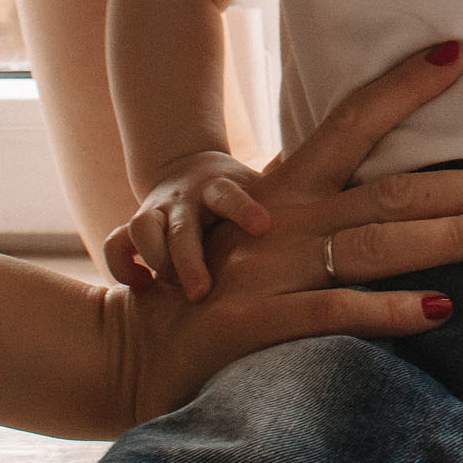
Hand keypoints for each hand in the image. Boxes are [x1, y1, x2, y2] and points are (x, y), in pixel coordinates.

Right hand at [96, 42, 462, 427]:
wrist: (129, 349)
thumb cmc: (211, 290)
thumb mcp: (266, 238)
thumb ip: (325, 215)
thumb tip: (396, 198)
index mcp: (287, 189)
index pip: (353, 122)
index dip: (405, 86)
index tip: (459, 54)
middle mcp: (284, 219)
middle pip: (392, 190)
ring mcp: (270, 268)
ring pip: (376, 243)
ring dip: (448, 237)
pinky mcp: (255, 321)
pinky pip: (334, 310)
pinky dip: (388, 311)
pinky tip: (439, 311)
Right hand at [105, 150, 271, 298]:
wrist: (187, 168)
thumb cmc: (233, 191)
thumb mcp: (259, 186)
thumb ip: (287, 191)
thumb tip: (349, 182)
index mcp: (218, 188)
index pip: (230, 195)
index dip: (245, 209)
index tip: (264, 227)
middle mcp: (184, 200)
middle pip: (181, 228)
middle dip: (188, 261)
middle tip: (200, 293)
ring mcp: (155, 211)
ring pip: (140, 228)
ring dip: (153, 260)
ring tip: (167, 288)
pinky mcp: (132, 228)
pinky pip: (113, 245)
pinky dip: (120, 268)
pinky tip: (142, 286)